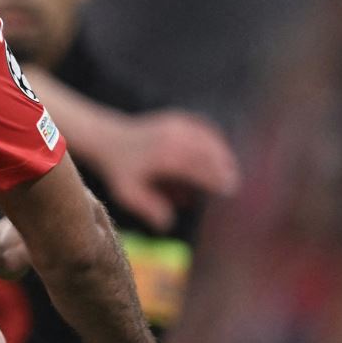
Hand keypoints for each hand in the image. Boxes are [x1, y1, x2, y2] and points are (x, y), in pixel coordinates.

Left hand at [95, 110, 237, 231]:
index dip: (216, 179)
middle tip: (233, 182)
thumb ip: (148, 209)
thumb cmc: (120, 171)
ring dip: (222, 153)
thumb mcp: (128, 194)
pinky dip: (214, 138)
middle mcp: (173, 138)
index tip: (227, 190)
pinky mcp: (177, 118)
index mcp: (165, 157)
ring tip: (229, 168)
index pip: (199, 168)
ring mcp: (176, 125)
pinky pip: (204, 128)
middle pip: (209, 153)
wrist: (108, 139)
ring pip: (209, 138)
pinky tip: (220, 150)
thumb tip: (168, 224)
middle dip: (224, 167)